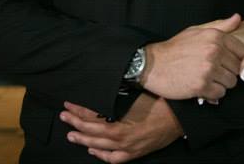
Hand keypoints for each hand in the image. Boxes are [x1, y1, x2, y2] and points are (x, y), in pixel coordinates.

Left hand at [60, 95, 181, 162]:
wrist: (179, 118)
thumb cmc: (161, 103)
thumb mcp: (138, 94)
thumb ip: (119, 94)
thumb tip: (105, 86)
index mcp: (120, 120)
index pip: (92, 115)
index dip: (79, 109)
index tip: (69, 104)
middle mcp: (121, 136)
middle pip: (91, 131)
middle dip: (75, 123)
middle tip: (64, 116)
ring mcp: (127, 147)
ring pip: (99, 146)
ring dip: (83, 140)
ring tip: (71, 135)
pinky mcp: (134, 153)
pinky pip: (113, 158)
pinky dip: (101, 155)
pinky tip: (92, 151)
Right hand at [140, 13, 243, 100]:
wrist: (152, 64)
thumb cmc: (175, 47)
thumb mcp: (196, 31)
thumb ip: (220, 26)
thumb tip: (238, 18)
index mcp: (215, 37)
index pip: (242, 51)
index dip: (236, 58)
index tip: (226, 62)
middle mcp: (214, 52)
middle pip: (237, 68)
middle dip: (228, 72)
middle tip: (215, 72)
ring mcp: (208, 69)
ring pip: (231, 82)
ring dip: (221, 83)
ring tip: (208, 79)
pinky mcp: (201, 86)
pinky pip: (219, 93)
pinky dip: (213, 94)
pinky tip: (203, 87)